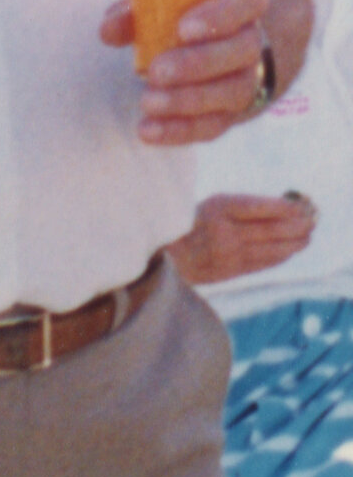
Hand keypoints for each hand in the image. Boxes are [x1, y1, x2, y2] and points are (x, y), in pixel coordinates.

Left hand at [101, 0, 269, 144]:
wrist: (212, 46)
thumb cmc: (182, 14)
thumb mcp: (160, 5)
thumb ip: (136, 13)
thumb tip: (108, 30)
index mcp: (242, 2)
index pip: (248, 1)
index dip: (219, 16)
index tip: (183, 29)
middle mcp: (252, 40)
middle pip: (241, 51)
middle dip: (198, 63)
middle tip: (157, 71)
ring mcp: (247, 78)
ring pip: (232, 92)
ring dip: (188, 100)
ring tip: (148, 102)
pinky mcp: (231, 112)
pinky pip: (213, 125)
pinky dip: (180, 130)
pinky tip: (148, 130)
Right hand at [166, 191, 315, 288]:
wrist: (165, 256)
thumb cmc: (191, 224)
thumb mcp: (210, 205)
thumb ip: (241, 206)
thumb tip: (285, 208)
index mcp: (217, 208)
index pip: (258, 207)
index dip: (283, 207)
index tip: (298, 206)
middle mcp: (224, 231)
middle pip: (271, 229)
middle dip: (296, 226)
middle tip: (311, 221)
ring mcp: (228, 254)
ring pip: (272, 249)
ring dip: (295, 243)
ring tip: (307, 237)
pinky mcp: (231, 271)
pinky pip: (264, 263)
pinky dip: (281, 256)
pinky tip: (290, 251)